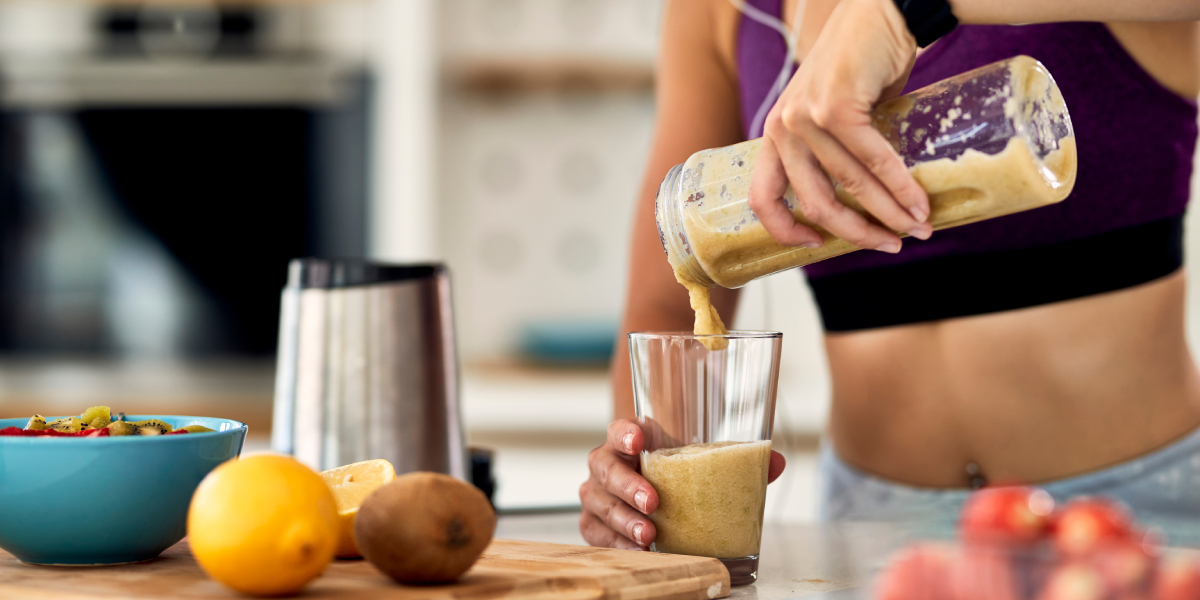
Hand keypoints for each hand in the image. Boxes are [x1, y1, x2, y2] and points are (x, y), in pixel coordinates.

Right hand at [579, 419, 787, 549]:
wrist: (652, 490)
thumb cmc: (674, 472)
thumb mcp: (701, 462)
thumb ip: (736, 460)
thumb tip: (775, 462)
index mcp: (630, 440)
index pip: (618, 429)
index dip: (625, 433)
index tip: (639, 440)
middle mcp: (607, 464)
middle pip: (605, 468)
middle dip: (628, 486)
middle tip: (654, 502)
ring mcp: (597, 494)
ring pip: (599, 504)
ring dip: (624, 521)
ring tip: (649, 535)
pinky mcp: (595, 523)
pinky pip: (597, 534)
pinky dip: (616, 543)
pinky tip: (638, 551)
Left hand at [748, 0, 929, 253]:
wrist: (880, 15)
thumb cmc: (862, 70)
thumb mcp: (833, 119)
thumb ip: (833, 156)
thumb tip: (860, 209)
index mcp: (774, 135)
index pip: (763, 197)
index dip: (785, 230)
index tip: (815, 247)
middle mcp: (781, 128)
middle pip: (816, 202)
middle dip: (857, 232)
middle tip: (890, 244)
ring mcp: (805, 117)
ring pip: (849, 185)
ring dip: (889, 213)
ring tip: (918, 228)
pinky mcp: (836, 107)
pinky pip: (872, 161)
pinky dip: (900, 187)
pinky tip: (919, 204)